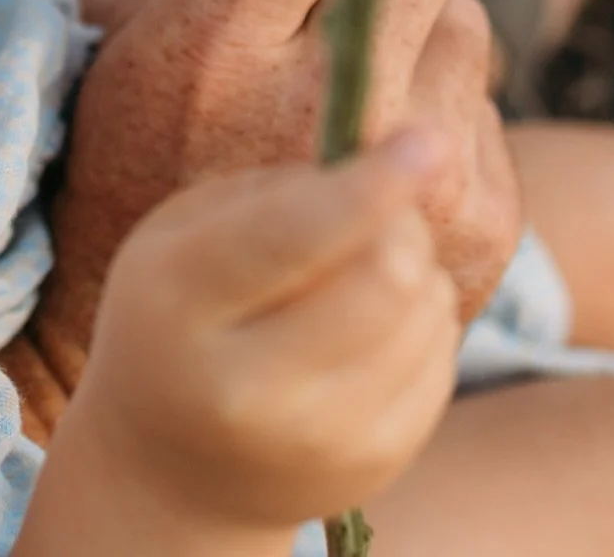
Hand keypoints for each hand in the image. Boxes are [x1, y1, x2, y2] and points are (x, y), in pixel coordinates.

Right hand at [35, 0, 520, 382]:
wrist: (190, 351)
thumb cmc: (136, 155)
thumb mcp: (132, 27)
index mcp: (216, 40)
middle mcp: (318, 103)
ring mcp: (406, 170)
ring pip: (467, 10)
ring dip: (419, 2)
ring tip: (350, 47)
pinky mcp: (470, 226)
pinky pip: (487, 96)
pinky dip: (439, 87)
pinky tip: (376, 122)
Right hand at [75, 135, 459, 537]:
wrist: (172, 473)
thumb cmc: (175, 319)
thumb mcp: (180, 237)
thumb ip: (272, 196)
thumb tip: (383, 170)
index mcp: (179, 305)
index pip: (288, 239)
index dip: (366, 187)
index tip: (428, 139)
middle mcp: (249, 385)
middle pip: (383, 277)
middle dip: (399, 216)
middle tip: (379, 201)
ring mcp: (320, 437)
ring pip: (423, 310)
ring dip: (413, 263)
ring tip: (362, 265)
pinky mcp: (378, 464)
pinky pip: (441, 355)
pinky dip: (422, 315)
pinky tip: (373, 320)